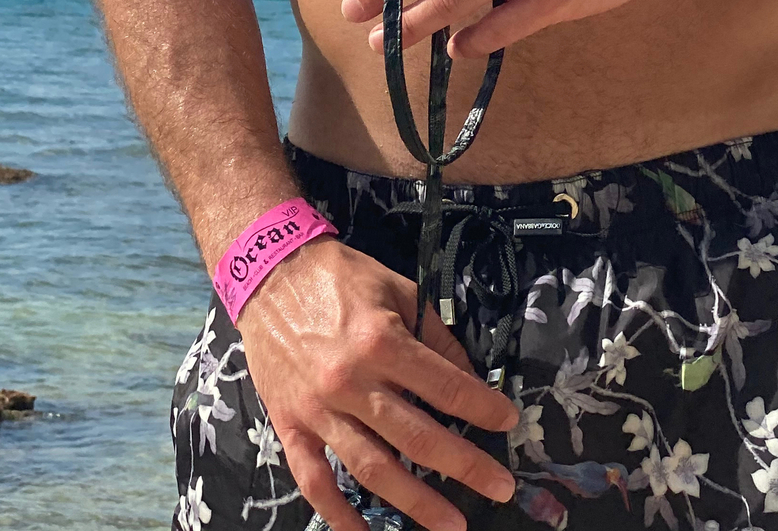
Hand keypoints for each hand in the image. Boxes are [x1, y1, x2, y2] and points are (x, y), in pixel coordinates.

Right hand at [235, 237, 517, 530]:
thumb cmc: (340, 276)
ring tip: (452, 524)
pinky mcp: (290, 425)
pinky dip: (338, 514)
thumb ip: (434, 335)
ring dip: (416, 502)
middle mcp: (350, 381)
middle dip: (465, 466)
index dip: (481, 407)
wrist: (270, 272)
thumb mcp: (398, 289)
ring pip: (372, 468)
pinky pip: (314, 480)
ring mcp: (318, 409)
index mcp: (380, 341)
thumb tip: (467, 378)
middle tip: (500, 486)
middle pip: (416, 437)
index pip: (444, 386)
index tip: (507, 422)